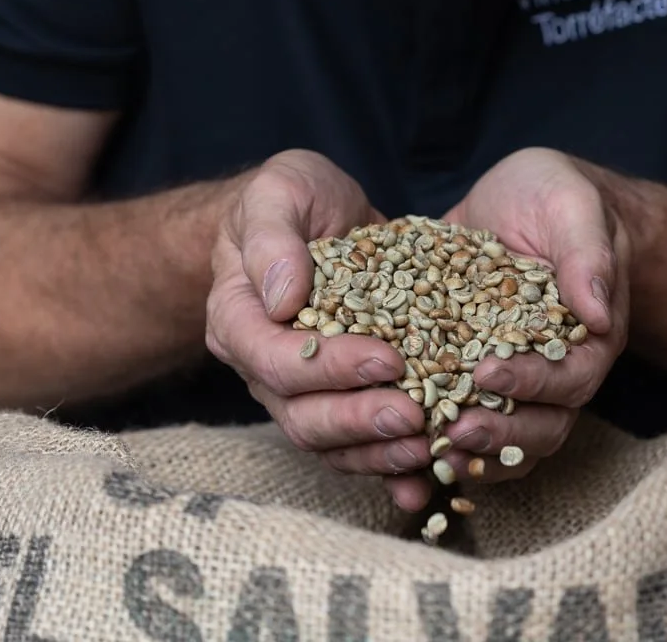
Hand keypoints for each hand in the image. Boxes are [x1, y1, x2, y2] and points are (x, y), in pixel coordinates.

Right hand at [204, 151, 433, 509]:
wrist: (316, 215)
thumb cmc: (293, 198)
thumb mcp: (281, 189)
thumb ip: (274, 236)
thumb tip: (282, 296)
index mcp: (237, 318)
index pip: (272, 360)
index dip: (328, 368)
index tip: (386, 358)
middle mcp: (263, 367)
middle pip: (301, 416)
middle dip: (358, 421)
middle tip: (414, 415)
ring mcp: (300, 391)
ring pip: (330, 444)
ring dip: (377, 453)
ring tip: (428, 447)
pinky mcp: (341, 399)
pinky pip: (358, 447)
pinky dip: (391, 466)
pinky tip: (428, 478)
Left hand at [437, 147, 628, 484]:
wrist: (521, 198)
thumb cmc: (555, 196)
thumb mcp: (570, 206)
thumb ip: (587, 256)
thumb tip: (600, 315)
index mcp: (587, 337)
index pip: (570, 379)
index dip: (532, 384)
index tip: (489, 374)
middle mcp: (555, 369)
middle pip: (542, 427)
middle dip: (500, 435)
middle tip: (453, 430)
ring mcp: (513, 380)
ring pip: (507, 441)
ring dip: (472, 454)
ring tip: (430, 451)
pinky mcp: (469, 375)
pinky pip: (464, 424)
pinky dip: (442, 448)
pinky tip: (406, 453)